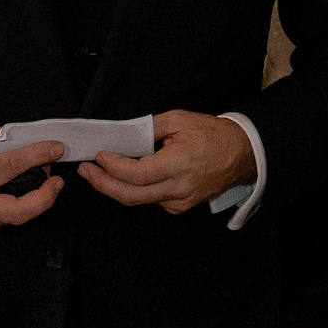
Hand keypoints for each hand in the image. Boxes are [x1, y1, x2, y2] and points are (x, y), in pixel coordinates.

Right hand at [0, 127, 66, 232]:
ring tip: (45, 182)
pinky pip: (7, 219)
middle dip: (45, 198)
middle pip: (20, 211)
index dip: (38, 156)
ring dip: (36, 202)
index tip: (56, 148)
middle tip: (57, 182)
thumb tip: (31, 140)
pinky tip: (26, 192)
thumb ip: (2, 138)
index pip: (12, 166)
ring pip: (16, 218)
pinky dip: (21, 206)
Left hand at [83, 110, 252, 213]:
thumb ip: (148, 128)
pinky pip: (151, 201)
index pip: (136, 174)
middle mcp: (178, 189)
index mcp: (179, 165)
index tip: (99, 156)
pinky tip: (125, 177)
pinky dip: (134, 190)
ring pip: (138, 200)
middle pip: (130, 195)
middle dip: (102, 184)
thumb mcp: (180, 120)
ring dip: (115, 187)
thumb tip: (122, 134)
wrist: (241, 154)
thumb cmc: (213, 135)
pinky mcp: (180, 207)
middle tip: (85, 170)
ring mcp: (179, 202)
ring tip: (97, 172)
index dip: (113, 167)